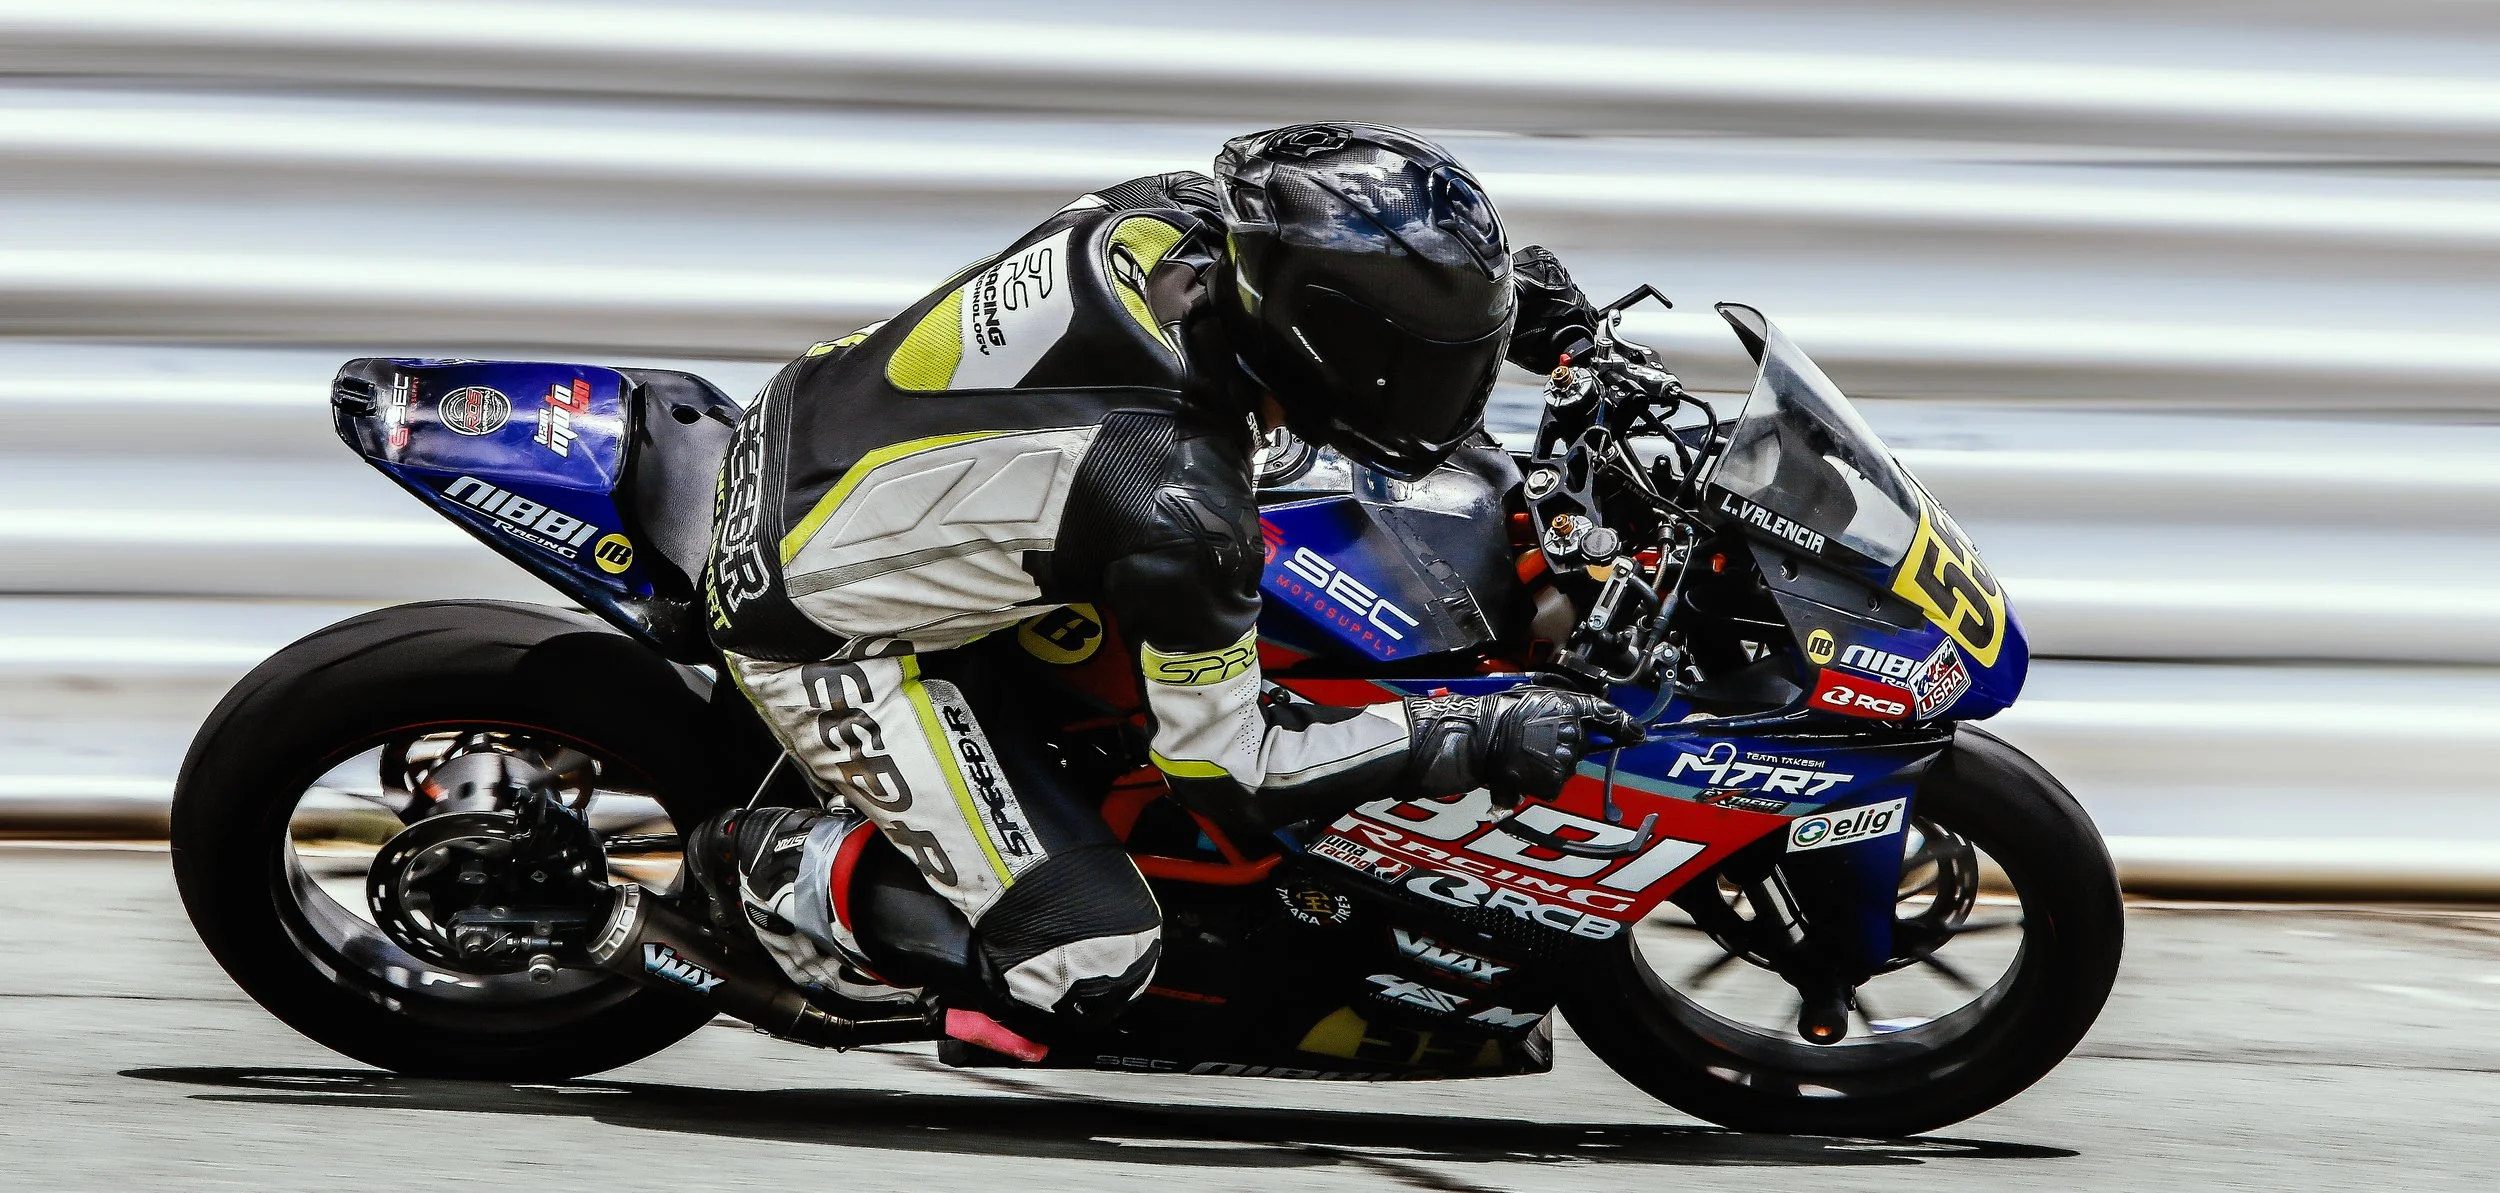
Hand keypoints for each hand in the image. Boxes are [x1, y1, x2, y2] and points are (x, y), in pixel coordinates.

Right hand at [1406, 687, 1644, 802]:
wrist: (1475, 739)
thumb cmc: (1494, 716)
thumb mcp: (1531, 699)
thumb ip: (1559, 711)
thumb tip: (1583, 722)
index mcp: (1566, 705)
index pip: (1605, 714)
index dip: (1624, 726)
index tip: (1638, 734)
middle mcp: (1572, 730)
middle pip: (1580, 746)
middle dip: (1563, 748)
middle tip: (1531, 744)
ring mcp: (1565, 756)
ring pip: (1566, 767)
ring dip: (1549, 766)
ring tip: (1521, 757)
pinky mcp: (1555, 779)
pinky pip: (1553, 785)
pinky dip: (1539, 783)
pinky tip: (1520, 772)